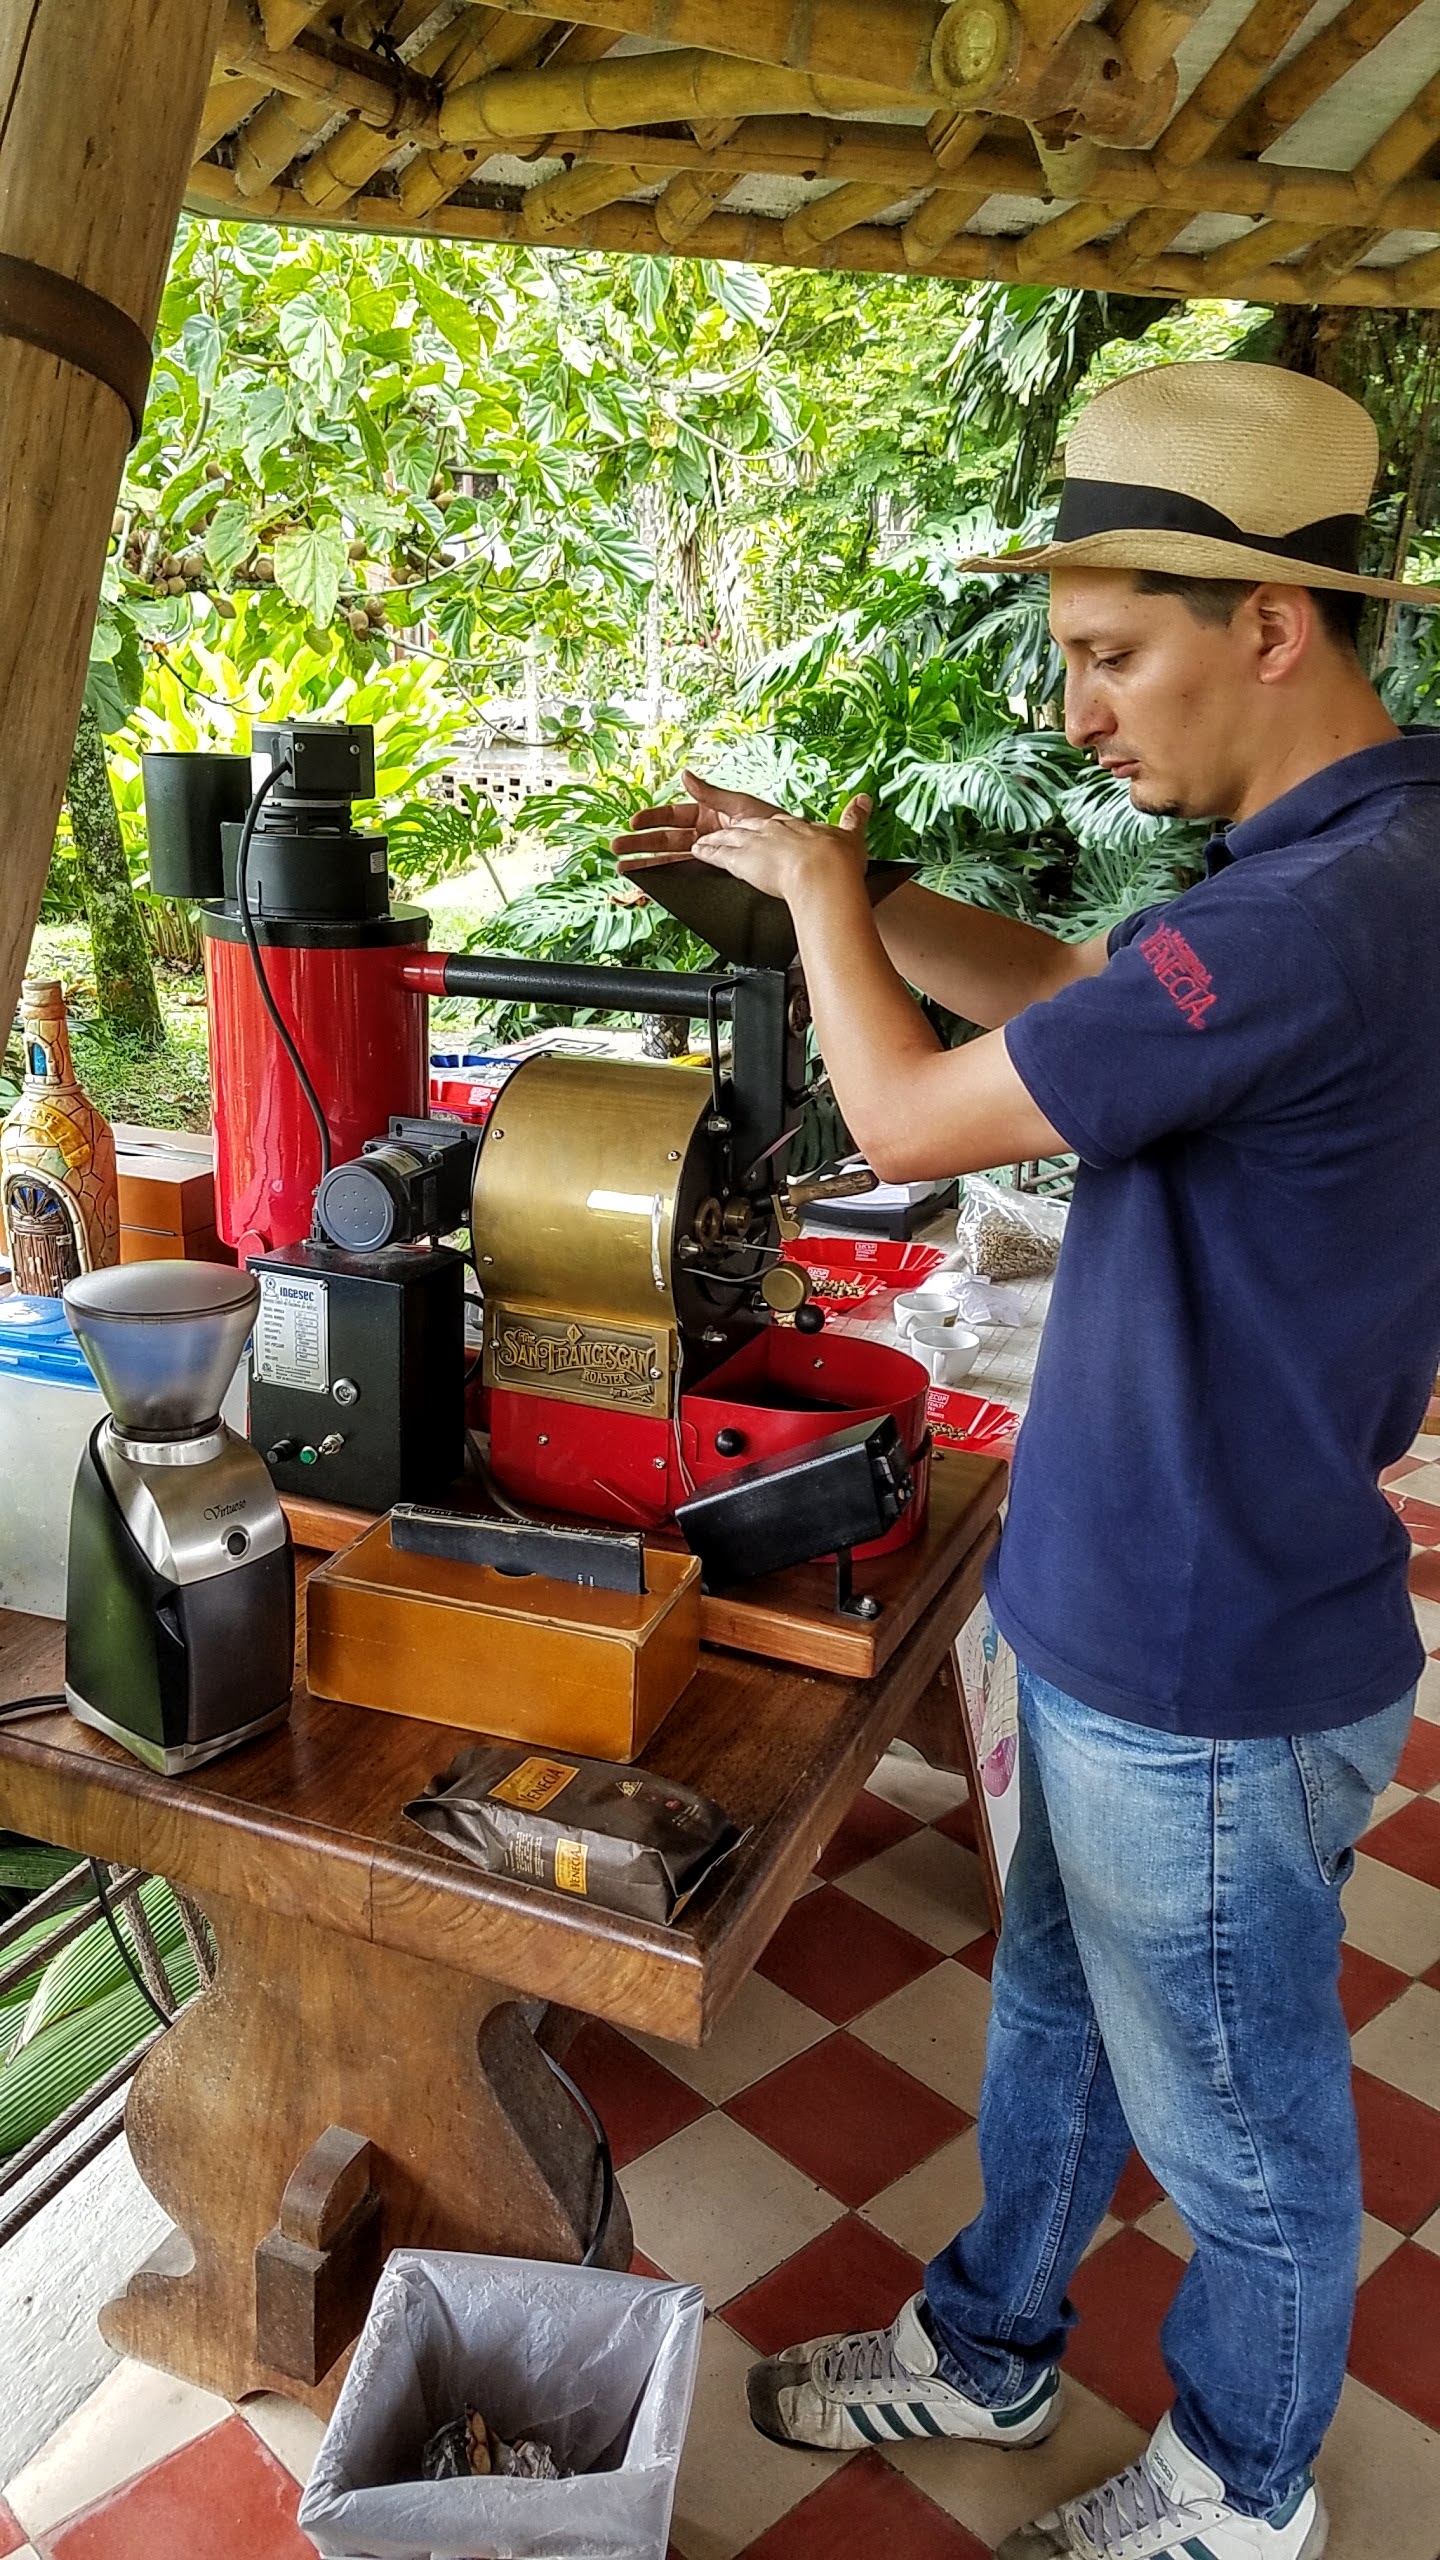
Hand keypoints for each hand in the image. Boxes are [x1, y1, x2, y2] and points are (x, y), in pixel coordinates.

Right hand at [611, 768, 782, 862]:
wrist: (793, 852)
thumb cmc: (773, 825)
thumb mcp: (739, 804)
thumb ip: (709, 793)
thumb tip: (685, 774)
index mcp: (710, 815)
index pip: (673, 817)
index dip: (652, 819)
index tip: (633, 822)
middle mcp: (706, 836)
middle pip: (666, 840)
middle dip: (640, 843)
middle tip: (616, 848)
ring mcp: (709, 855)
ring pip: (671, 858)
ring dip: (646, 862)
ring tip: (623, 867)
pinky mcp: (715, 871)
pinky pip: (687, 873)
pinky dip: (667, 876)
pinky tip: (650, 878)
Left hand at [692, 776, 872, 904]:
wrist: (824, 874)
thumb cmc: (837, 862)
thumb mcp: (851, 835)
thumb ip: (855, 817)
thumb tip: (864, 800)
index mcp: (796, 825)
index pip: (773, 822)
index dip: (764, 824)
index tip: (758, 825)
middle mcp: (771, 830)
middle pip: (745, 827)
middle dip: (732, 831)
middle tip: (718, 832)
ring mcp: (755, 844)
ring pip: (728, 838)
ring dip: (714, 840)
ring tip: (700, 843)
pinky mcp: (742, 861)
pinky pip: (718, 855)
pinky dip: (707, 852)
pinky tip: (698, 852)